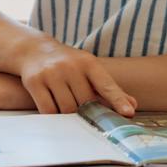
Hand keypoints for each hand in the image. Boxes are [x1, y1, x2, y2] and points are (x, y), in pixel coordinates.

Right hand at [14, 38, 136, 115]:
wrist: (33, 50)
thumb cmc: (68, 64)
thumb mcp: (89, 70)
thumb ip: (110, 89)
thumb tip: (132, 105)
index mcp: (88, 63)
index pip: (106, 84)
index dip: (117, 100)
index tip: (128, 113)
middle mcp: (70, 67)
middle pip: (85, 103)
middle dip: (86, 112)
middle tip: (84, 114)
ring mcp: (51, 74)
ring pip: (66, 109)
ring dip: (68, 115)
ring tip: (66, 108)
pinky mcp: (34, 82)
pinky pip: (48, 110)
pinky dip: (53, 116)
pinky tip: (54, 110)